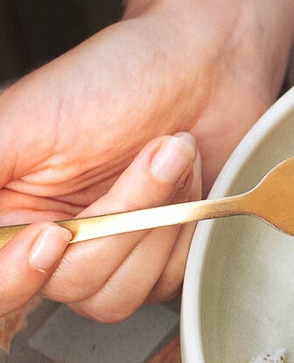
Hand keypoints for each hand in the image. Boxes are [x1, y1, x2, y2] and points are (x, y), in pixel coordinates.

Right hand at [0, 2, 272, 320]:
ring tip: (173, 157)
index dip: (18, 274)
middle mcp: (52, 244)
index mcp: (6, 211)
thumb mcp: (22, 119)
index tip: (56, 233)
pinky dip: (187, 232)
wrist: (204, 67)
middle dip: (121, 218)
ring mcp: (108, 256)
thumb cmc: (115, 78)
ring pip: (118, 295)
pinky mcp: (160, 261)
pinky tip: (191, 182)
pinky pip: (168, 283)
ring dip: (159, 221)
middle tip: (154, 154)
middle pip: (69, 286)